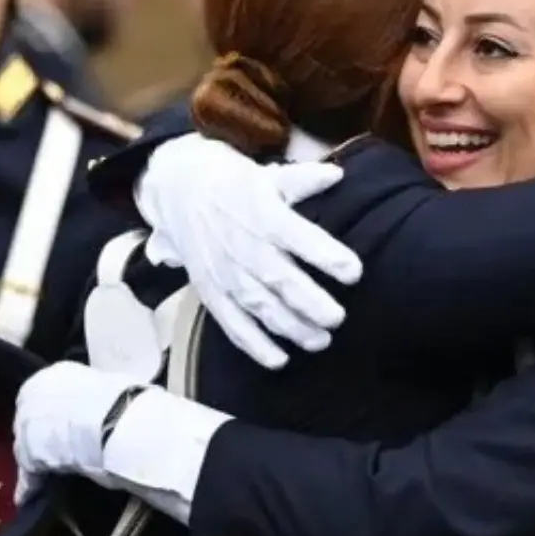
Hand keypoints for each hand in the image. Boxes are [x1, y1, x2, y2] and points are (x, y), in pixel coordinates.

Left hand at [13, 362, 137, 504]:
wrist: (115, 418)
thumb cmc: (120, 397)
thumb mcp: (104, 386)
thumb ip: (89, 395)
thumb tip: (99, 405)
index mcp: (54, 374)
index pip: (42, 394)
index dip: (53, 412)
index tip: (62, 423)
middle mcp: (33, 394)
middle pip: (30, 420)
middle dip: (40, 434)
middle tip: (58, 447)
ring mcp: (25, 424)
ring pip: (25, 446)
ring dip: (36, 458)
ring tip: (49, 472)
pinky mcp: (27, 454)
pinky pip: (28, 473)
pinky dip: (30, 485)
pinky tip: (29, 496)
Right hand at [136, 133, 362, 368]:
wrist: (179, 189)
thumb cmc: (235, 183)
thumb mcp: (269, 174)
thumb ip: (304, 179)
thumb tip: (338, 176)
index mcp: (264, 213)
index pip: (298, 237)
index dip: (326, 256)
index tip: (354, 272)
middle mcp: (245, 245)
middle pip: (280, 279)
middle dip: (310, 302)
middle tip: (338, 319)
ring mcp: (225, 271)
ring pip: (260, 306)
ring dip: (290, 328)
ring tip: (320, 342)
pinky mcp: (211, 290)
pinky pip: (231, 322)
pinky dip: (253, 344)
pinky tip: (279, 360)